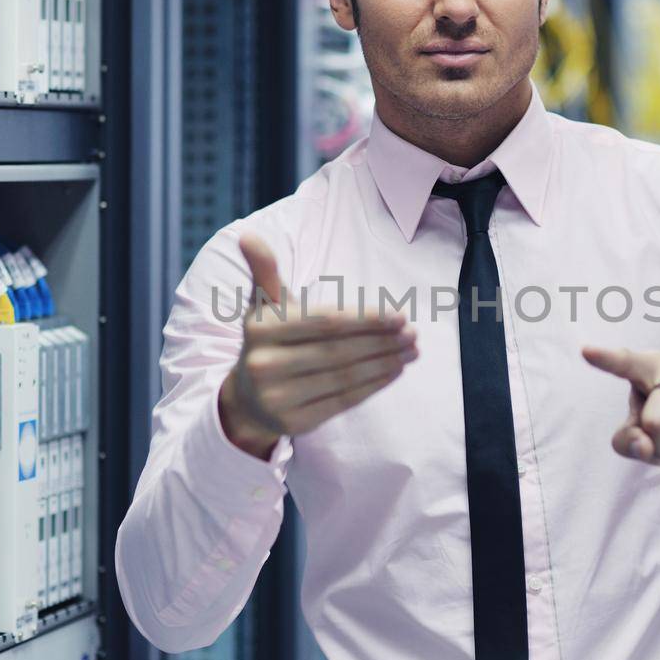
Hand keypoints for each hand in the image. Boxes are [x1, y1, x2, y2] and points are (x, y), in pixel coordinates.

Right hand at [219, 232, 418, 456]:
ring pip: (344, 376)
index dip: (364, 318)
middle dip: (381, 340)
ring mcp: (278, 397)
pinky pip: (343, 401)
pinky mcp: (295, 424)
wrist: (247, 400)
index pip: (324, 322)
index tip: (398, 313)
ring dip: (385, 362)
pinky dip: (374, 385)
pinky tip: (395, 370)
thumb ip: (264, 272)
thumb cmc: (268, 342)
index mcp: (259, 329)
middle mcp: (264, 364)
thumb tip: (248, 235)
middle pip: (337, 350)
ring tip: (412, 350)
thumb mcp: (263, 307)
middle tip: (412, 332)